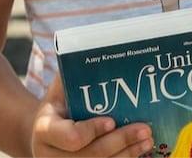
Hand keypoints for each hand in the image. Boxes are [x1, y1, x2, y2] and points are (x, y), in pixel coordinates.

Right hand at [31, 73, 152, 156]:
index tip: (112, 120)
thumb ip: (75, 69)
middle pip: (89, 156)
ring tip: (148, 140)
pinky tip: (140, 151)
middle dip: (120, 142)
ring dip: (127, 155)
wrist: (45, 130)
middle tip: (144, 128)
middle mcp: (49, 155)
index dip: (92, 130)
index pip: (69, 136)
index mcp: (44, 129)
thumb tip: (102, 44)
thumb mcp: (61, 83)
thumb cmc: (60, 99)